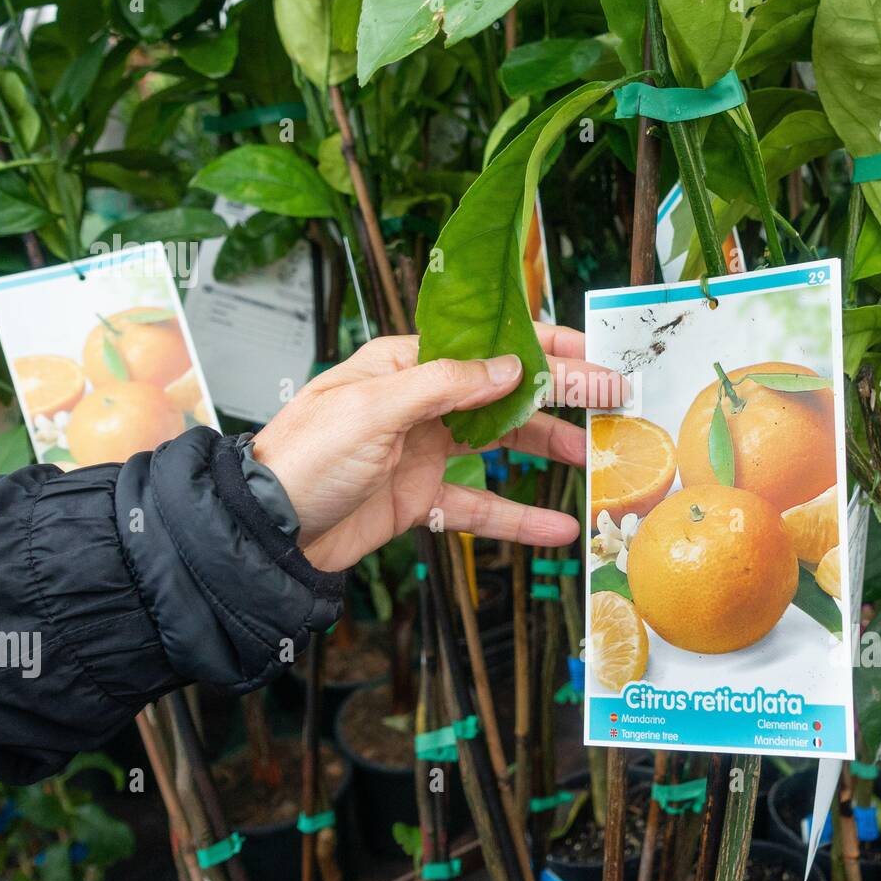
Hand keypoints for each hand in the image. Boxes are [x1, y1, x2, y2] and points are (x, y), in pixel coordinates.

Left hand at [251, 324, 618, 571]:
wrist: (266, 534)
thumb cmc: (303, 458)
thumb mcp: (372, 409)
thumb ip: (444, 385)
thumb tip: (509, 367)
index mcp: (405, 365)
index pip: (485, 346)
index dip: (542, 347)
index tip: (592, 354)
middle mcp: (420, 403)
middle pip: (504, 394)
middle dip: (561, 396)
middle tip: (614, 400)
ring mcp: (423, 451)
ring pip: (501, 447)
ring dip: (549, 451)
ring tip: (596, 458)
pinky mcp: (421, 499)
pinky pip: (480, 506)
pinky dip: (519, 518)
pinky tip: (557, 529)